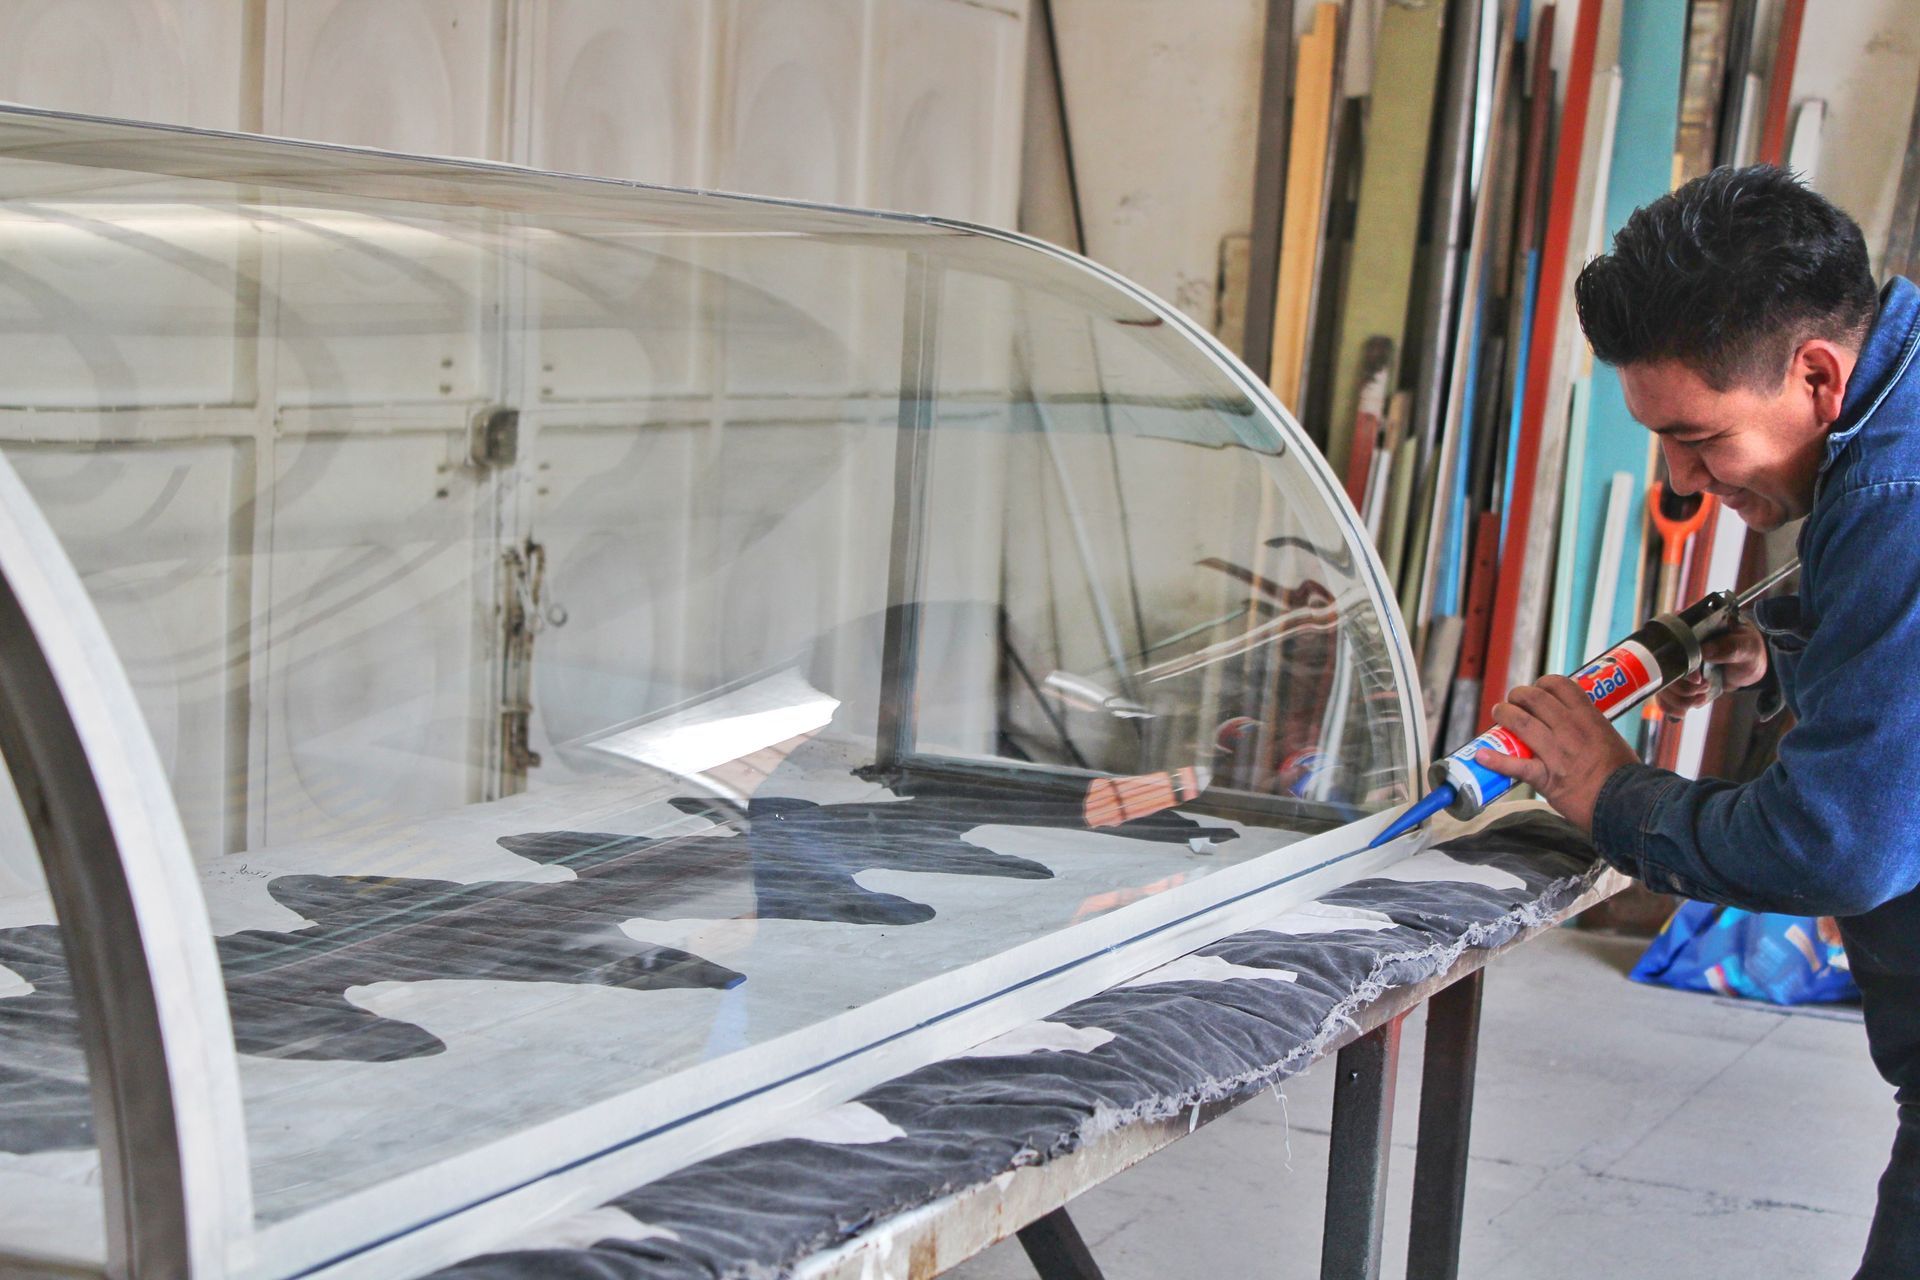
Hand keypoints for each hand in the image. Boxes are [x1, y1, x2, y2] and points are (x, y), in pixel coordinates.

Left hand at [1476, 675, 1638, 832]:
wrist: (1627, 805)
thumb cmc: (1624, 776)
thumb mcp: (1612, 740)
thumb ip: (1593, 731)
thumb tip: (1582, 727)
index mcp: (1589, 718)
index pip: (1560, 685)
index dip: (1543, 684)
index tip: (1538, 690)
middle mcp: (1570, 729)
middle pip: (1535, 698)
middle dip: (1518, 695)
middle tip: (1513, 701)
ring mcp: (1557, 752)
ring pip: (1521, 722)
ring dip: (1504, 714)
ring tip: (1498, 713)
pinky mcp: (1547, 777)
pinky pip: (1516, 765)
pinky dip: (1496, 760)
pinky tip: (1481, 756)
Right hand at [1656, 621, 1767, 715]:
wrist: (1748, 665)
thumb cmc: (1748, 649)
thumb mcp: (1746, 646)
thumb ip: (1729, 646)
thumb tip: (1704, 650)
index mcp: (1688, 626)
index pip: (1666, 642)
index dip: (1677, 663)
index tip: (1697, 678)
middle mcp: (1674, 645)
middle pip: (1659, 669)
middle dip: (1682, 687)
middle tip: (1705, 686)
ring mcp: (1672, 665)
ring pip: (1660, 687)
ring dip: (1681, 699)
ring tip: (1702, 696)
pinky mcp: (1674, 682)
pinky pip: (1663, 698)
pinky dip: (1675, 707)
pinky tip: (1693, 704)